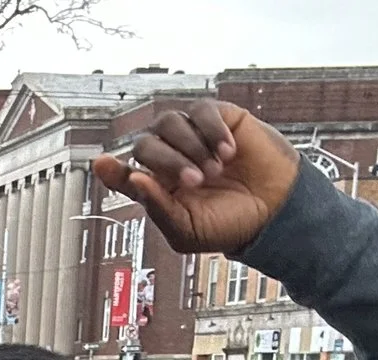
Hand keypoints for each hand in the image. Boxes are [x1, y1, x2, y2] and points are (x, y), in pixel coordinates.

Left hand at [93, 102, 301, 254]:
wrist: (274, 211)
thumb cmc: (228, 225)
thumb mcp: (188, 230)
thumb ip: (159, 207)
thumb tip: (134, 178)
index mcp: (157, 187)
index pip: (124, 173)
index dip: (111, 169)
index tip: (102, 164)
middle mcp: (169, 158)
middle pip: (145, 144)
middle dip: (167, 161)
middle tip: (196, 181)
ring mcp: (192, 136)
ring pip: (168, 122)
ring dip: (190, 147)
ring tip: (215, 171)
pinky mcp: (218, 118)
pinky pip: (202, 111)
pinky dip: (212, 131)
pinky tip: (228, 152)